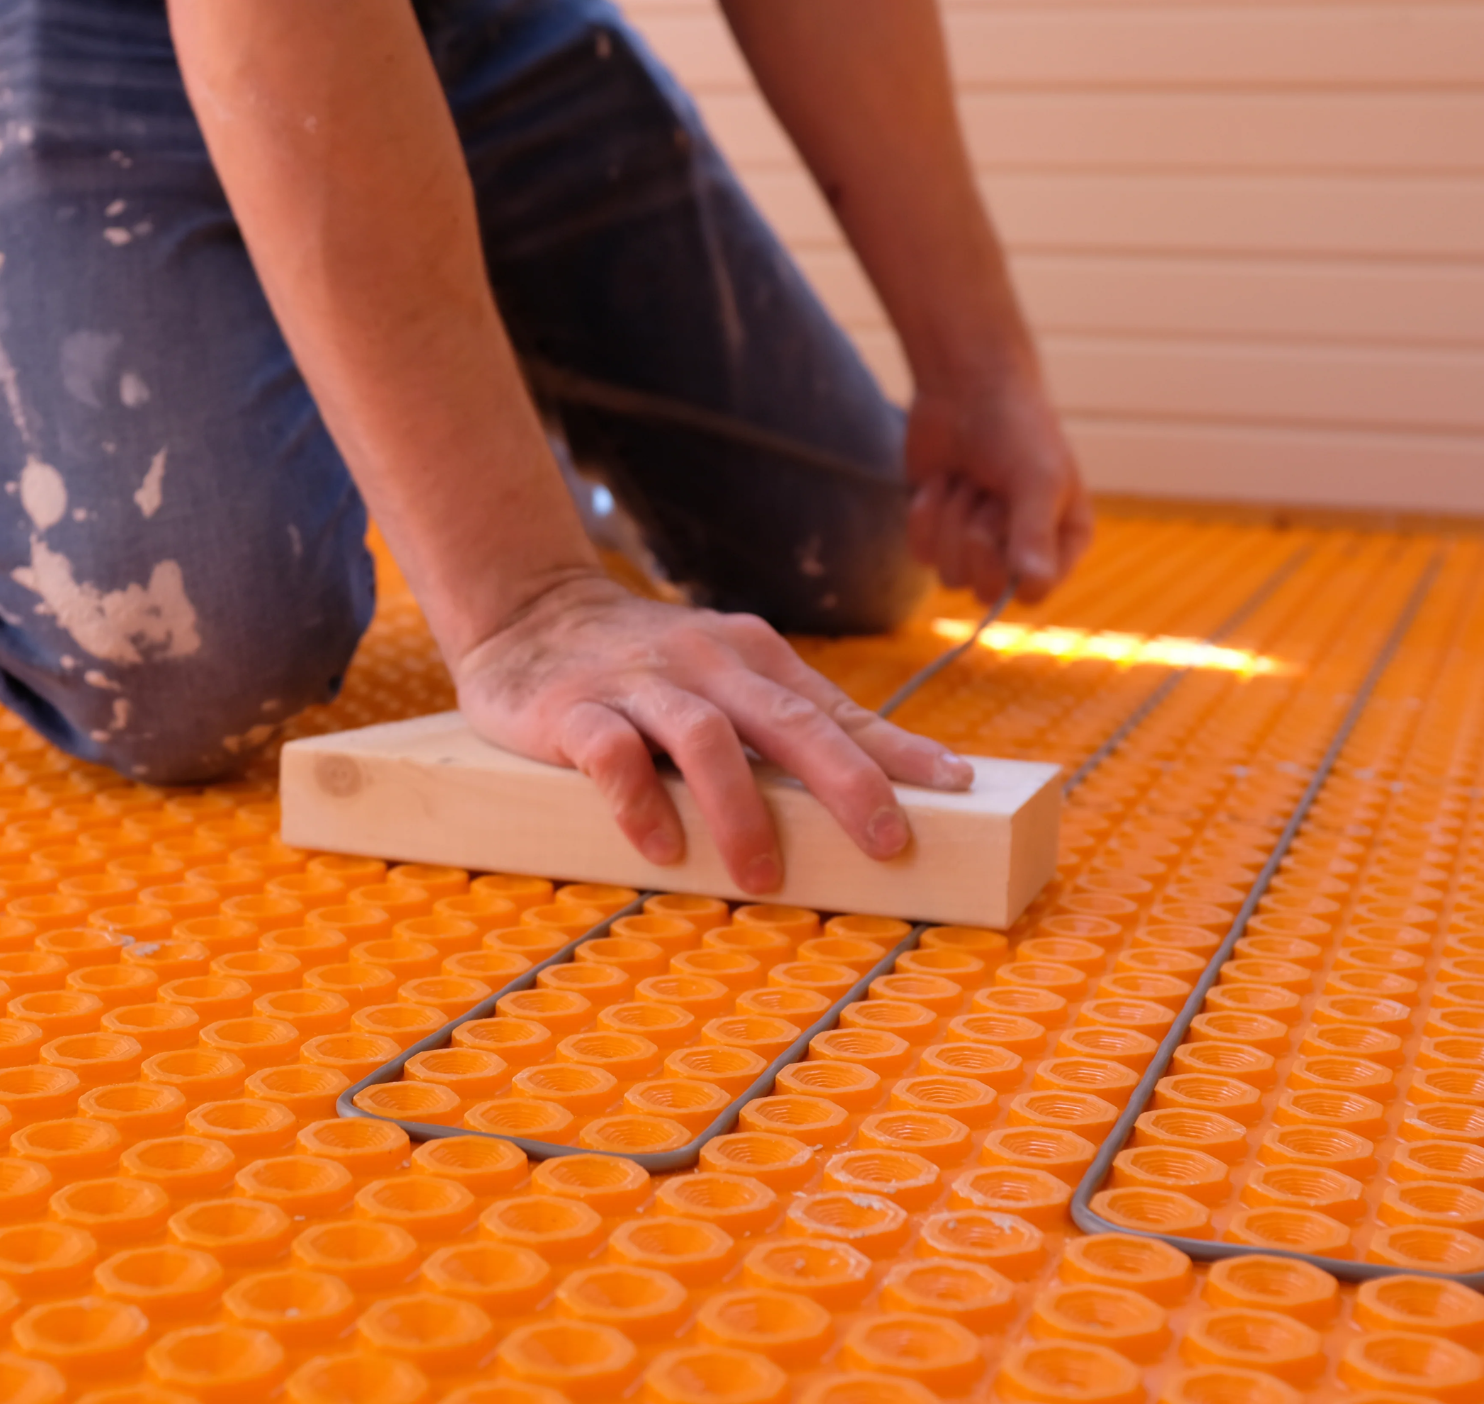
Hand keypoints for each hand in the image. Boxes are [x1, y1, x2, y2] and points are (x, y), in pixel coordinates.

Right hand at [454, 573, 976, 893]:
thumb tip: (873, 791)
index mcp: (753, 655)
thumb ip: (780, 723)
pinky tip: (662, 850)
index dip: (897, 751)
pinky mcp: (574, 708)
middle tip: (886, 843)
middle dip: (846, 782)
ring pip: (705, 739)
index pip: (836, 710)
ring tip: (763, 876)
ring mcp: (639, 682)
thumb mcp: (721, 676)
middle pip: (788, 720)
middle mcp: (706, 662)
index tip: (957, 786)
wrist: (527, 607)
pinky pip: (611, 757)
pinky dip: (640, 805)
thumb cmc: (643, 663)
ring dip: (741, 811)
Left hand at [905, 364, 1091, 603]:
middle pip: (985, 590)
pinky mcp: (937, 533)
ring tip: (968, 479)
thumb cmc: (1017, 427)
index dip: (1012, 566)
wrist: (965, 385)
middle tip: (985, 491)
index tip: (1008, 517)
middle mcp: (1022, 551)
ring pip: (949, 574)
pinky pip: (921, 553)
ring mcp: (976, 546)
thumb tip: (1034, 585)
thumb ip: (1035, 534)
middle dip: (976, 535)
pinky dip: (926, 513)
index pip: (1034, 594)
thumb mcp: (1037, 478)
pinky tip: (941, 479)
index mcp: (1063, 541)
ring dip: (952, 518)